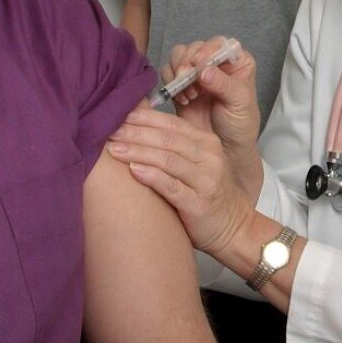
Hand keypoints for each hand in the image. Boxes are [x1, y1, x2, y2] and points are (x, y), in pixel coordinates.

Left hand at [108, 106, 255, 255]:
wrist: (234, 227)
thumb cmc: (206, 193)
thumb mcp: (198, 163)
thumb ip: (175, 146)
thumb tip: (137, 127)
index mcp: (207, 142)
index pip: (171, 124)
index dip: (143, 118)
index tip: (117, 115)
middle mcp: (209, 157)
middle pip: (167, 139)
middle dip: (135, 133)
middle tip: (108, 129)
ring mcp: (206, 180)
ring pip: (168, 159)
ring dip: (138, 151)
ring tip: (113, 149)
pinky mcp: (200, 204)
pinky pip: (172, 186)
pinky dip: (152, 176)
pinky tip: (133, 170)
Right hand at [162, 38, 263, 195]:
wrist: (225, 149)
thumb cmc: (240, 124)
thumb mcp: (240, 103)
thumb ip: (225, 84)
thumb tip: (205, 70)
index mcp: (237, 61)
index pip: (220, 44)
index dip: (207, 50)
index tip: (199, 63)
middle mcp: (216, 63)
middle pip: (196, 47)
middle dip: (188, 61)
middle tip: (187, 79)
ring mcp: (197, 74)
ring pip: (179, 56)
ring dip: (178, 71)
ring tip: (188, 93)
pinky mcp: (181, 86)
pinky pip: (168, 73)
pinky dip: (169, 83)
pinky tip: (182, 99)